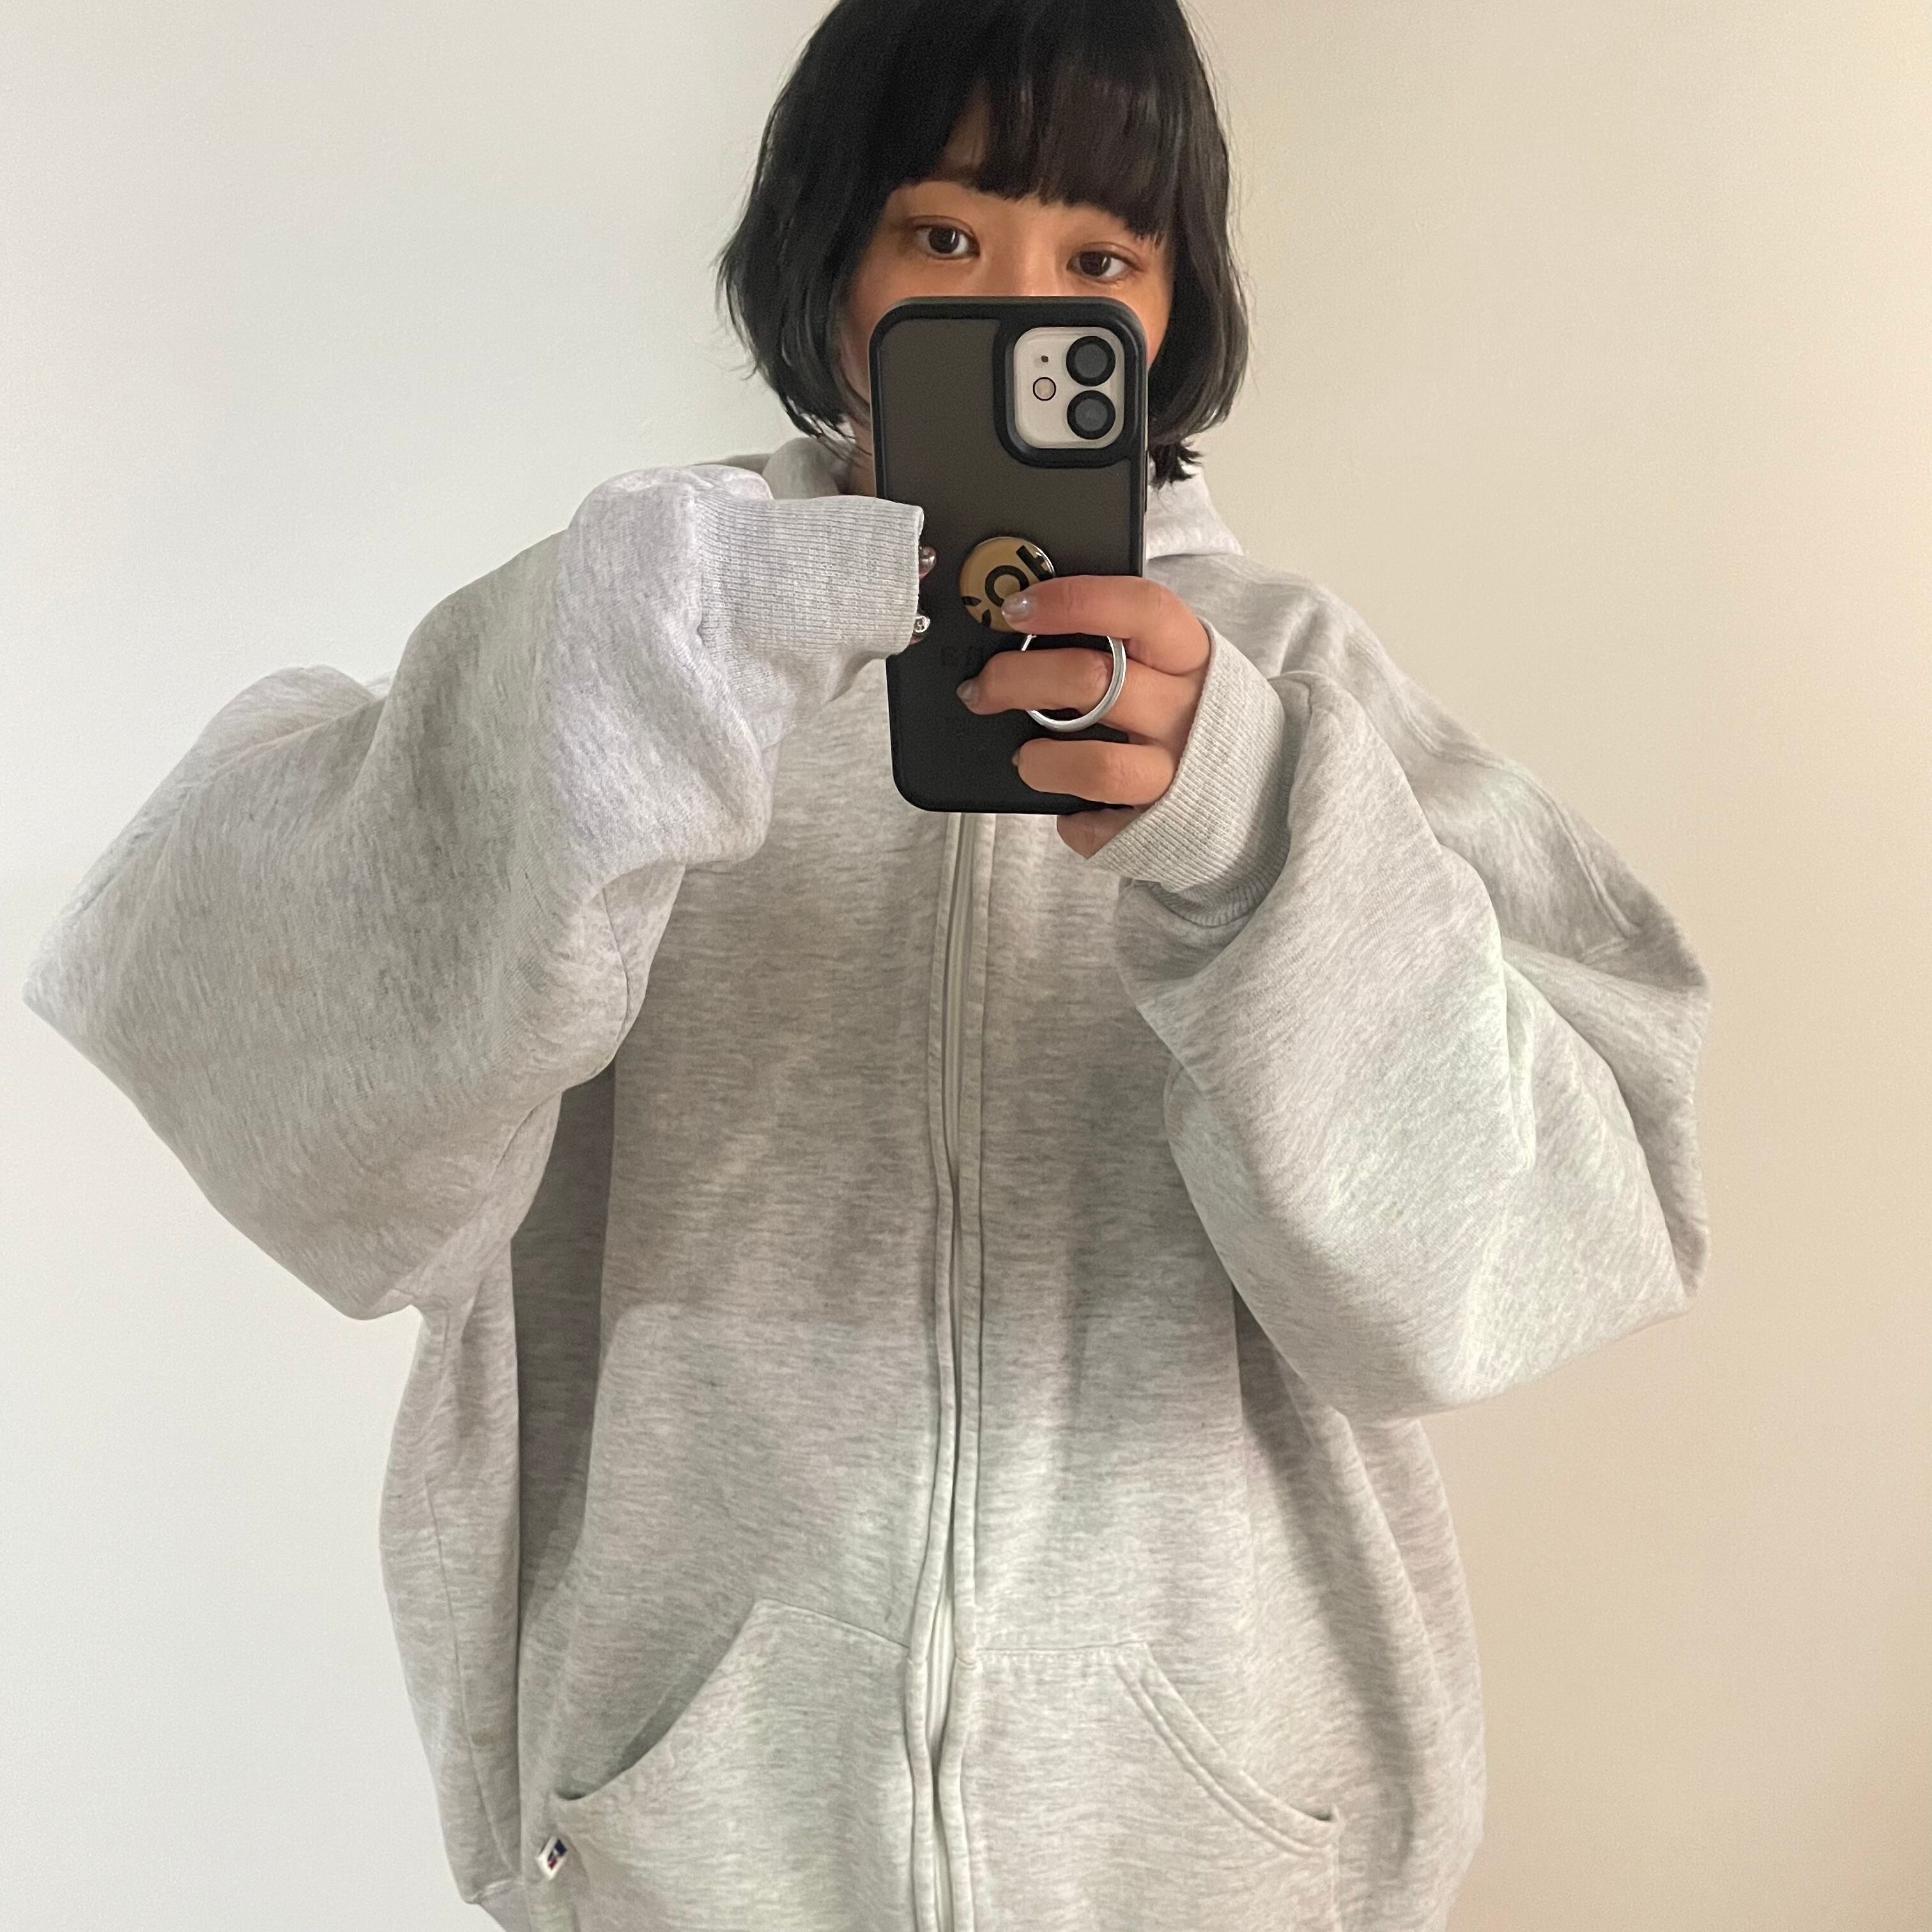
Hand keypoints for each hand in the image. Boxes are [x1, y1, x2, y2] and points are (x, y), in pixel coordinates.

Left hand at [955, 576, 1210, 855]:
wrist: (1267, 783)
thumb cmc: (1193, 710)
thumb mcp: (1176, 660)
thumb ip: (1122, 638)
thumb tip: (1028, 620)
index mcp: (1193, 655)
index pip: (1138, 608)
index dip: (1071, 601)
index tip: (1016, 609)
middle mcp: (1189, 712)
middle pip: (1094, 681)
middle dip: (1018, 679)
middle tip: (982, 688)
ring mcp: (1178, 774)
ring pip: (1096, 766)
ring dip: (1039, 759)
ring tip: (1025, 756)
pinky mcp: (1160, 827)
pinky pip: (1097, 826)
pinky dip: (1070, 818)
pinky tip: (1067, 803)